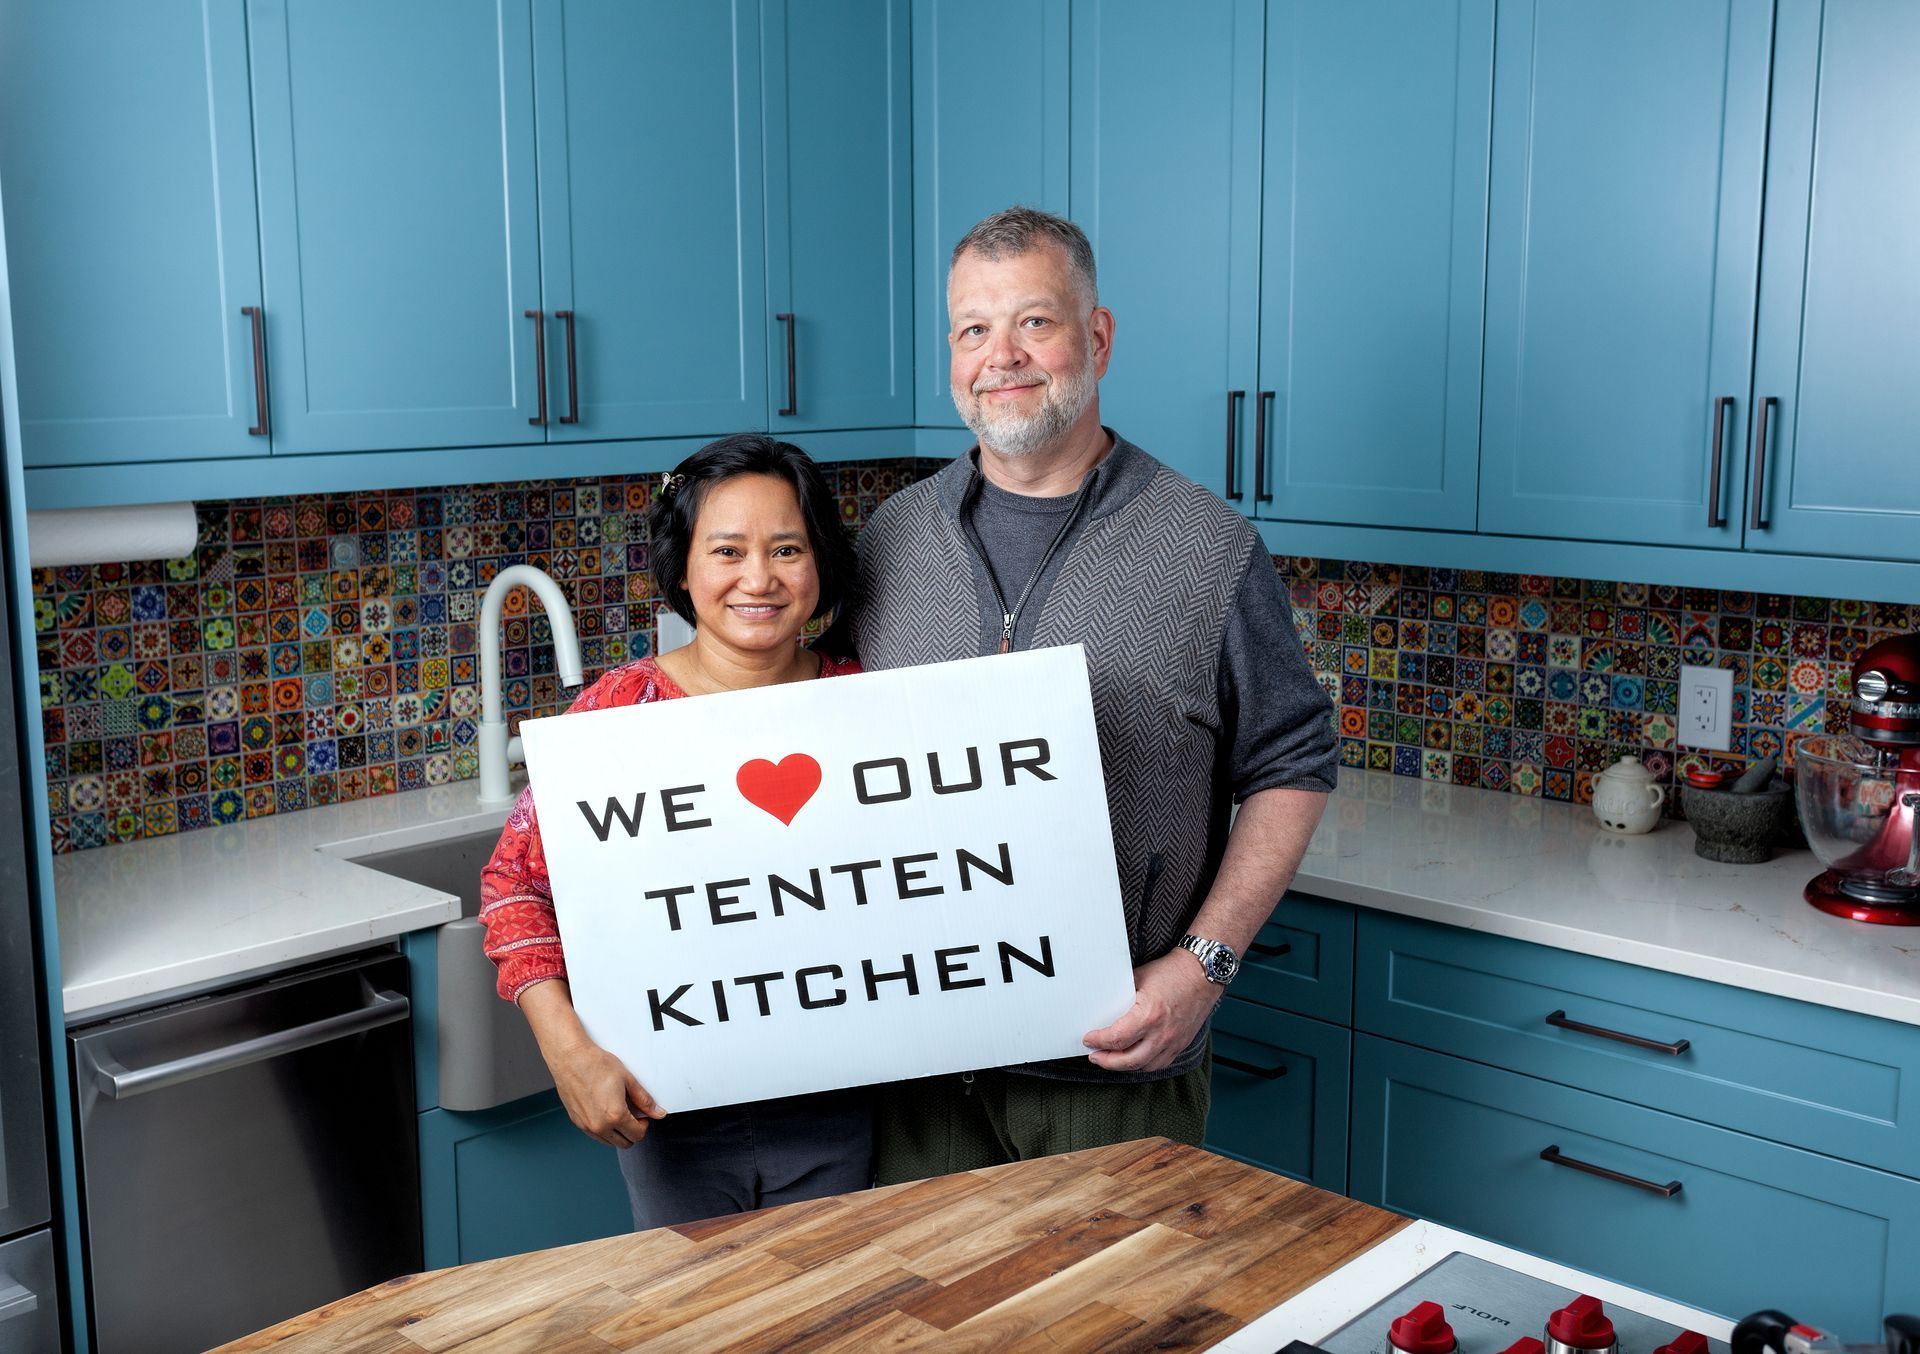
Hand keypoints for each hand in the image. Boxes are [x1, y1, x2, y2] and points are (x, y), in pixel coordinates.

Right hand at [517, 979, 664, 1146]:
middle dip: (633, 1131)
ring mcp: (586, 1126)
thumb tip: (657, 1112)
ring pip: (609, 1141)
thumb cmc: (596, 1065)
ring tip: (618, 1111)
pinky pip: (595, 1134)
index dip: (644, 1125)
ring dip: (618, 1132)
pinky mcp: (577, 1122)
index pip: (637, 1135)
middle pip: (624, 1143)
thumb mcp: (628, 1080)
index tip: (643, 1115)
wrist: (571, 1058)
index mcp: (615, 1116)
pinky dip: (604, 1129)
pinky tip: (605, 1111)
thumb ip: (644, 1100)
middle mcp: (599, 1126)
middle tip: (633, 1114)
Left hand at [1081, 950, 1221, 1072]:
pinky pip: (1160, 1064)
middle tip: (1094, 1056)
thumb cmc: (1171, 972)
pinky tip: (1134, 1058)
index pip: (1116, 1038)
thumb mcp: (1138, 978)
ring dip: (1124, 1065)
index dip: (1098, 1041)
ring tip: (1112, 1058)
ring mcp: (1173, 1041)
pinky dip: (1144, 1064)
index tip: (1088, 1039)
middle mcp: (1161, 1033)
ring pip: (1144, 1066)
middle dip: (1106, 1061)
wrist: (1202, 973)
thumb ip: (1121, 996)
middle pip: (1128, 1060)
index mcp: (1148, 1015)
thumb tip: (1102, 1006)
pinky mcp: (1181, 1044)